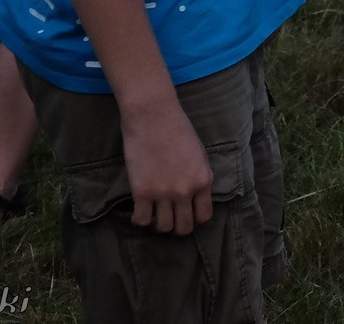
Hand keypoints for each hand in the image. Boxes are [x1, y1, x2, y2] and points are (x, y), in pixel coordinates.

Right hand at [120, 97, 214, 234]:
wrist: (154, 116)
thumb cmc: (178, 128)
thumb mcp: (199, 154)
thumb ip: (199, 177)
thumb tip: (195, 195)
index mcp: (203, 180)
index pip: (204, 216)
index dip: (194, 218)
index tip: (186, 214)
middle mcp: (185, 191)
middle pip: (184, 227)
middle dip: (177, 226)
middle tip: (169, 218)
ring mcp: (163, 193)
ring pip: (163, 228)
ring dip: (158, 224)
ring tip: (154, 215)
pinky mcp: (141, 192)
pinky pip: (141, 220)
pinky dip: (139, 220)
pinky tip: (139, 211)